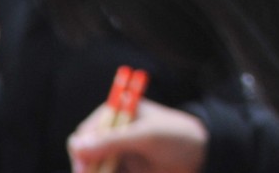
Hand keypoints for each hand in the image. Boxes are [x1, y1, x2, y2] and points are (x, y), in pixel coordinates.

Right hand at [68, 99, 207, 172]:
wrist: (203, 154)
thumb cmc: (178, 136)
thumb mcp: (146, 136)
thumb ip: (113, 141)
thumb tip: (75, 144)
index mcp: (118, 112)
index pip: (85, 132)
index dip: (81, 152)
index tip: (85, 170)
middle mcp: (114, 132)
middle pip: (86, 155)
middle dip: (89, 169)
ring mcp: (119, 152)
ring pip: (96, 168)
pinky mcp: (125, 168)